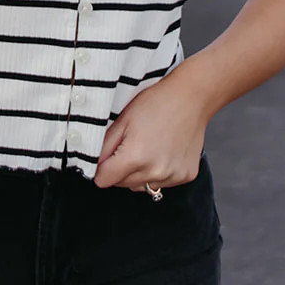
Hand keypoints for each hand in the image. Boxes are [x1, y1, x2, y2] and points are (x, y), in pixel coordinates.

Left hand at [94, 69, 209, 190]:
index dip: (101, 169)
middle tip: (128, 146)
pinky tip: (162, 152)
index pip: (104, 180)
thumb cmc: (156, 104)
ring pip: (142, 186)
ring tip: (147, 148)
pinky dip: (157, 173)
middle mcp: (156, 171)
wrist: (191, 98)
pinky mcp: (185, 176)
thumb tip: (93, 165)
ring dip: (138, 174)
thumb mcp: (122, 121)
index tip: (105, 158)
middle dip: (119, 171)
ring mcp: (173, 176)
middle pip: (122, 185)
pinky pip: (161, 183)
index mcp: (136, 157)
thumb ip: (104, 147)